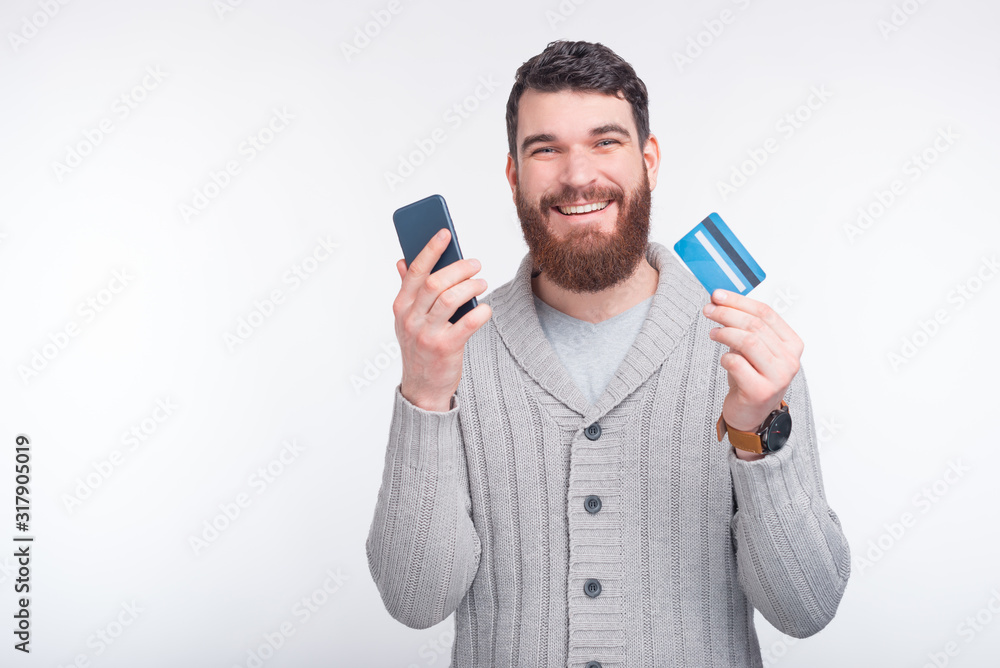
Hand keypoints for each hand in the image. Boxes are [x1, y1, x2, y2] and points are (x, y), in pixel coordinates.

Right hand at [394, 228, 491, 411]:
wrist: (422, 388)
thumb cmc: (419, 348)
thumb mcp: (407, 319)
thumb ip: (408, 290)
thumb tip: (402, 261)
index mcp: (401, 306)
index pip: (415, 271)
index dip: (430, 249)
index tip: (445, 233)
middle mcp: (411, 318)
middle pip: (436, 282)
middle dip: (459, 268)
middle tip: (475, 264)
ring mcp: (427, 334)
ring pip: (451, 299)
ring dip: (471, 286)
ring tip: (482, 283)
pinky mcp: (445, 349)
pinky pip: (467, 323)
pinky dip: (480, 312)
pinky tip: (486, 308)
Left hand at [702, 288, 802, 434]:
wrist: (751, 415)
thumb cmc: (751, 378)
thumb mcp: (753, 349)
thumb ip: (746, 327)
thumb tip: (722, 300)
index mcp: (792, 344)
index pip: (766, 313)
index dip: (739, 301)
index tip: (718, 295)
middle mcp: (790, 360)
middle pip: (756, 325)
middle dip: (728, 313)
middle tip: (709, 310)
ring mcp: (778, 377)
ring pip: (748, 341)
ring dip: (725, 332)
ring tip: (713, 332)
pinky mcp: (760, 391)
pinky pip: (737, 364)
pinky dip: (725, 357)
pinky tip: (723, 359)